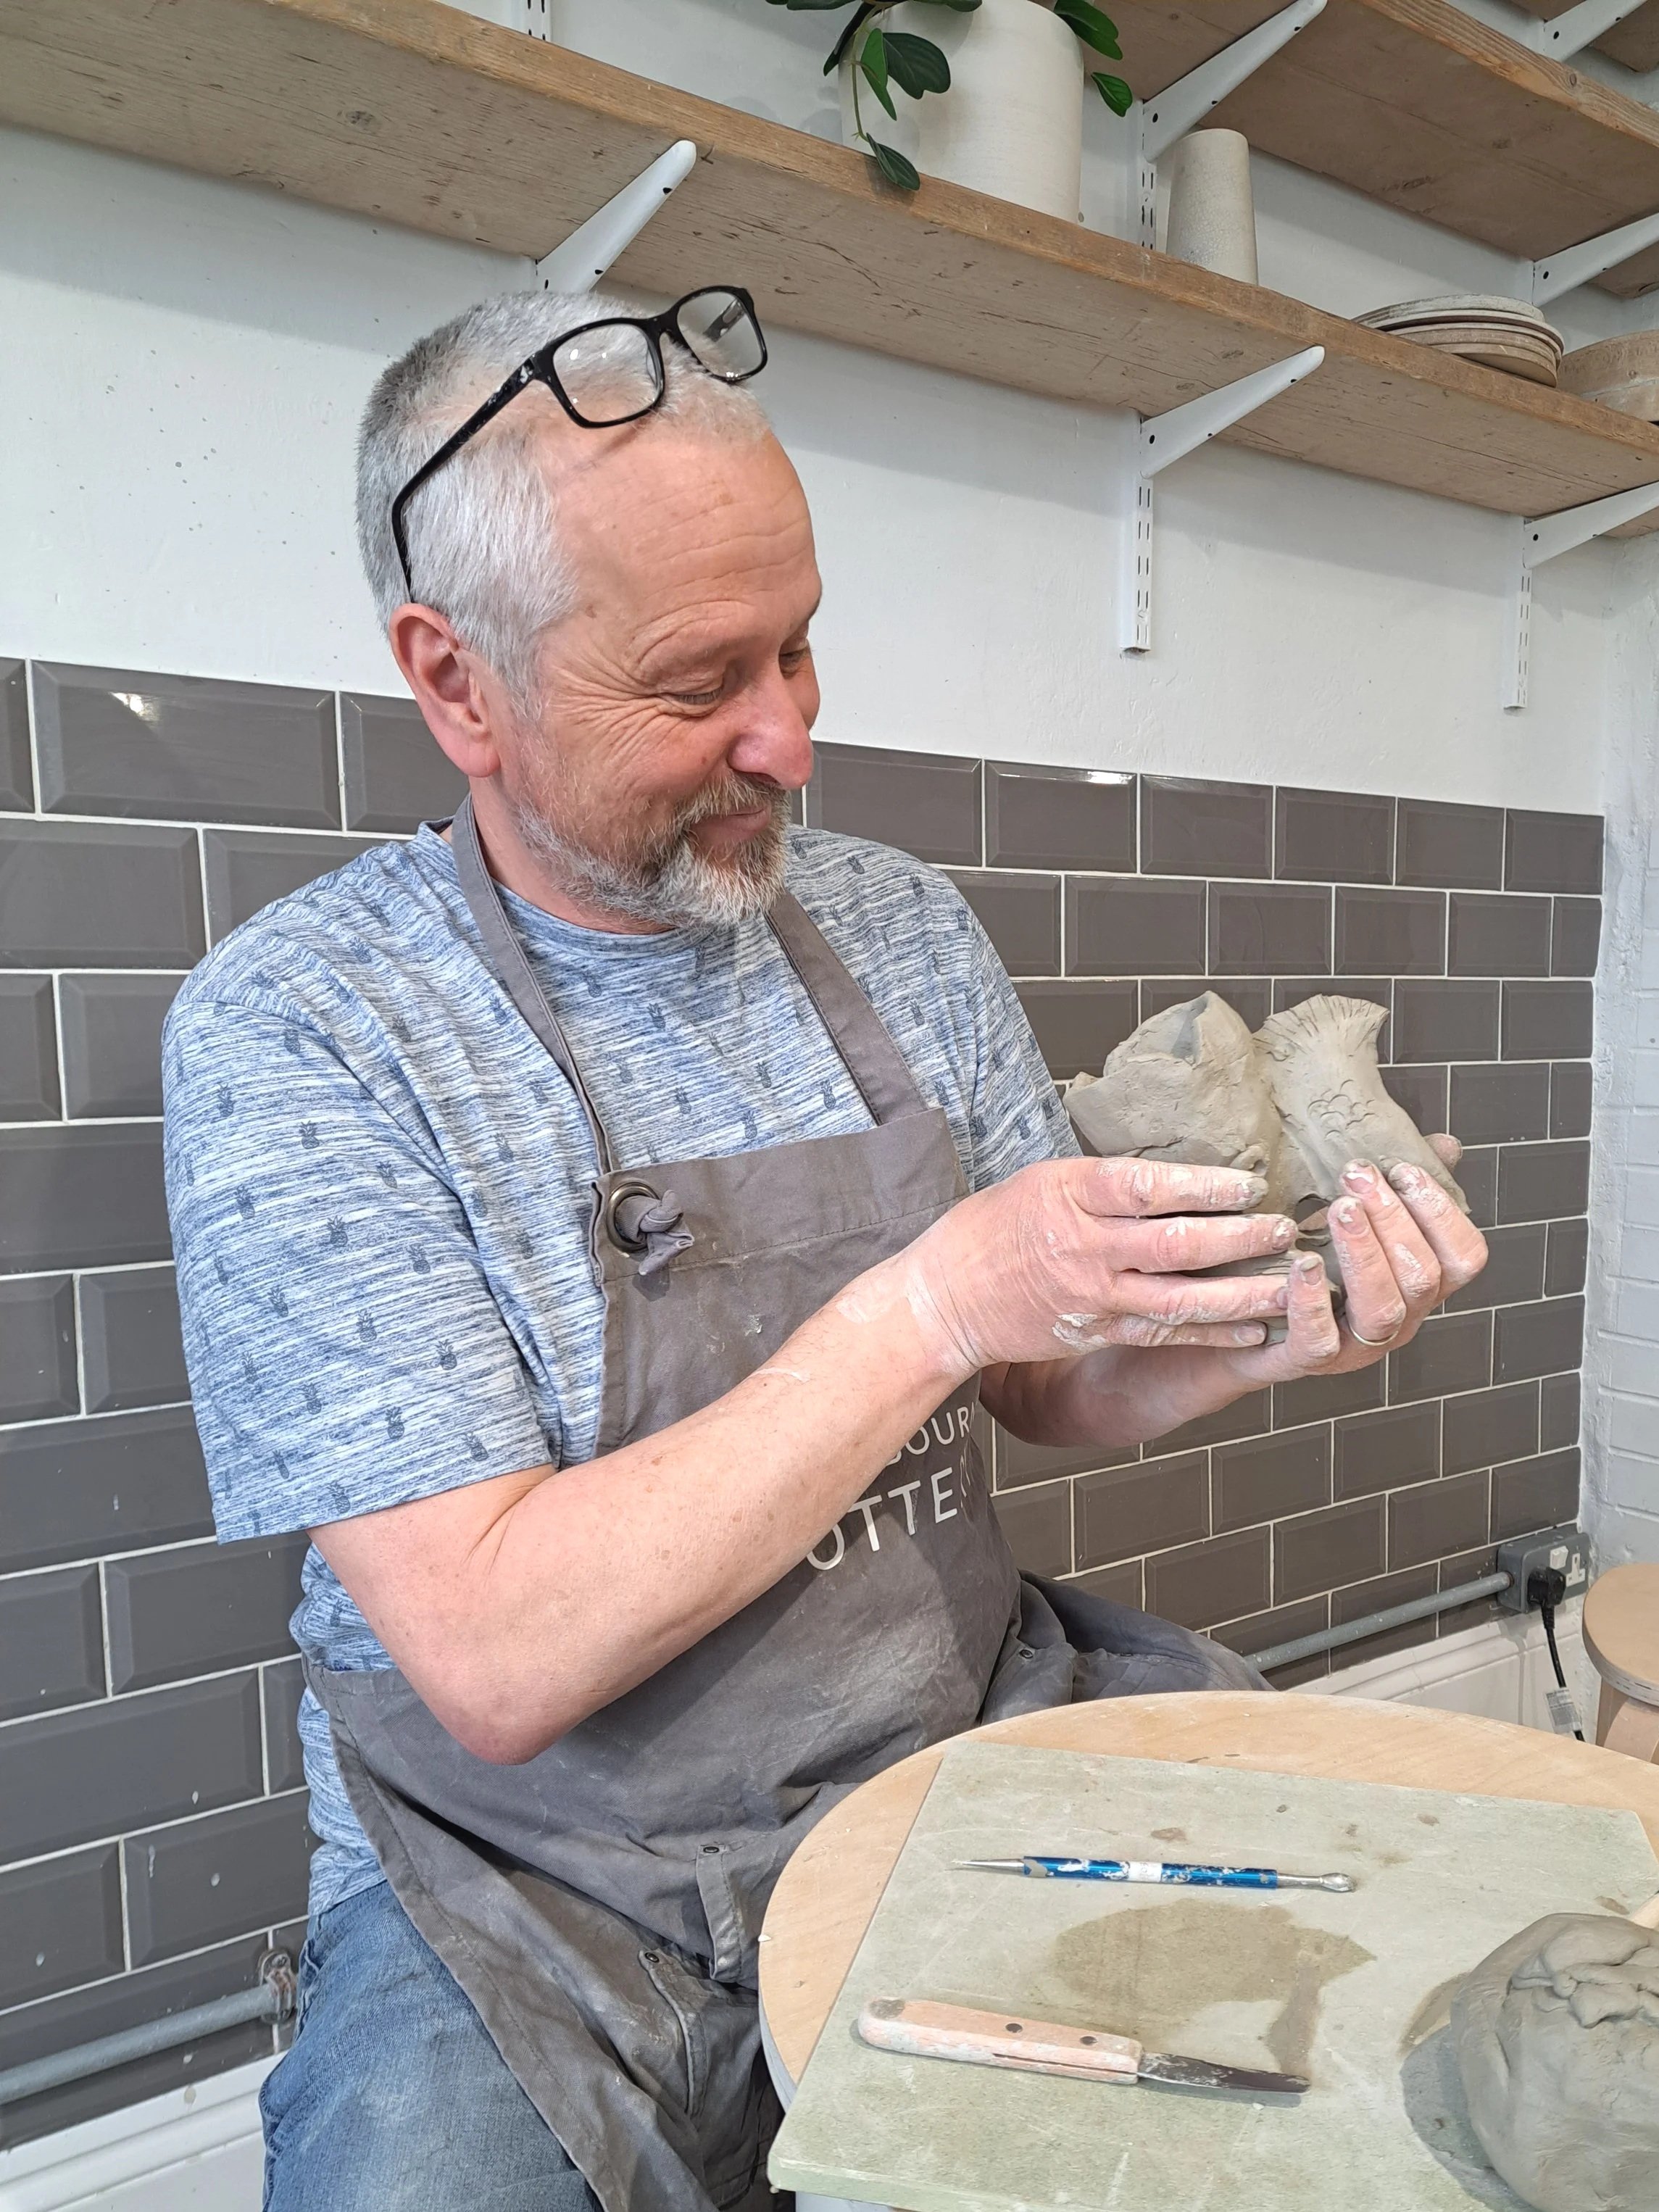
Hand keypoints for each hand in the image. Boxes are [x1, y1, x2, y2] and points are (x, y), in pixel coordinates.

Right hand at [902, 1155, 1300, 1374]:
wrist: (948, 1298)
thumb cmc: (992, 1228)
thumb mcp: (1043, 1180)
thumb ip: (1104, 1182)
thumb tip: (1172, 1174)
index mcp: (1070, 1195)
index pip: (1147, 1186)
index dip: (1204, 1185)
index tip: (1249, 1183)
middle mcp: (1085, 1247)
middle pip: (1176, 1242)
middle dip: (1240, 1237)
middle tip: (1285, 1228)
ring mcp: (1094, 1295)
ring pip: (1181, 1296)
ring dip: (1242, 1291)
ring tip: (1288, 1282)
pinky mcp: (1097, 1330)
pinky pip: (1165, 1332)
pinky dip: (1212, 1331)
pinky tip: (1253, 1326)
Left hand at [1212, 1133, 1487, 1386]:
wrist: (1238, 1323)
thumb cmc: (1307, 1264)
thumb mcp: (1353, 1220)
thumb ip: (1400, 1188)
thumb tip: (1445, 1144)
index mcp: (1417, 1282)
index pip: (1464, 1257)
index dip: (1442, 1213)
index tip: (1403, 1168)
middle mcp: (1398, 1319)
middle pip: (1422, 1276)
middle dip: (1393, 1219)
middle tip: (1357, 1172)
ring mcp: (1355, 1347)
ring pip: (1382, 1309)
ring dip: (1364, 1253)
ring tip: (1340, 1208)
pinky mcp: (1306, 1361)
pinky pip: (1320, 1341)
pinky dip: (1312, 1302)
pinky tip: (1301, 1264)